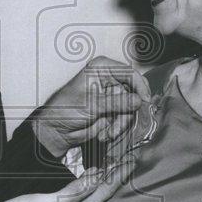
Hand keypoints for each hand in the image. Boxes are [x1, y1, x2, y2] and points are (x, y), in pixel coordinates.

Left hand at [32, 56, 150, 156]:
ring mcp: (111, 95)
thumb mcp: (92, 105)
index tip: (144, 102)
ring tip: (107, 133)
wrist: (56, 130)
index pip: (129, 73)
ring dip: (120, 123)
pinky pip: (125, 118)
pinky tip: (104, 133)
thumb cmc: (65, 110)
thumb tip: (139, 100)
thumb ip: (116, 102)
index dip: (140, 86)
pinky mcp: (112, 110)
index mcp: (101, 68)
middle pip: (133, 92)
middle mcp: (109, 78)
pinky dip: (116, 128)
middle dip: (127, 111)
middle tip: (117, 125)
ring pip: (130, 108)